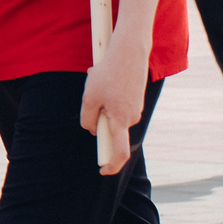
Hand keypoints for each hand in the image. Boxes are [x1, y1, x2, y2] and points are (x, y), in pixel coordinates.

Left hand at [80, 43, 148, 174]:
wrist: (129, 52)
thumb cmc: (108, 74)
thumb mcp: (90, 97)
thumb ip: (88, 118)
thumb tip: (92, 129)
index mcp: (121, 121)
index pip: (119, 152)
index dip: (111, 165)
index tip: (102, 171)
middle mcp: (132, 117)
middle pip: (110, 128)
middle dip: (96, 116)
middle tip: (93, 91)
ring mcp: (135, 108)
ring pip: (111, 114)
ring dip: (100, 101)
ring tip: (99, 80)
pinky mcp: (134, 99)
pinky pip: (115, 103)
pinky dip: (106, 94)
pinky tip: (106, 77)